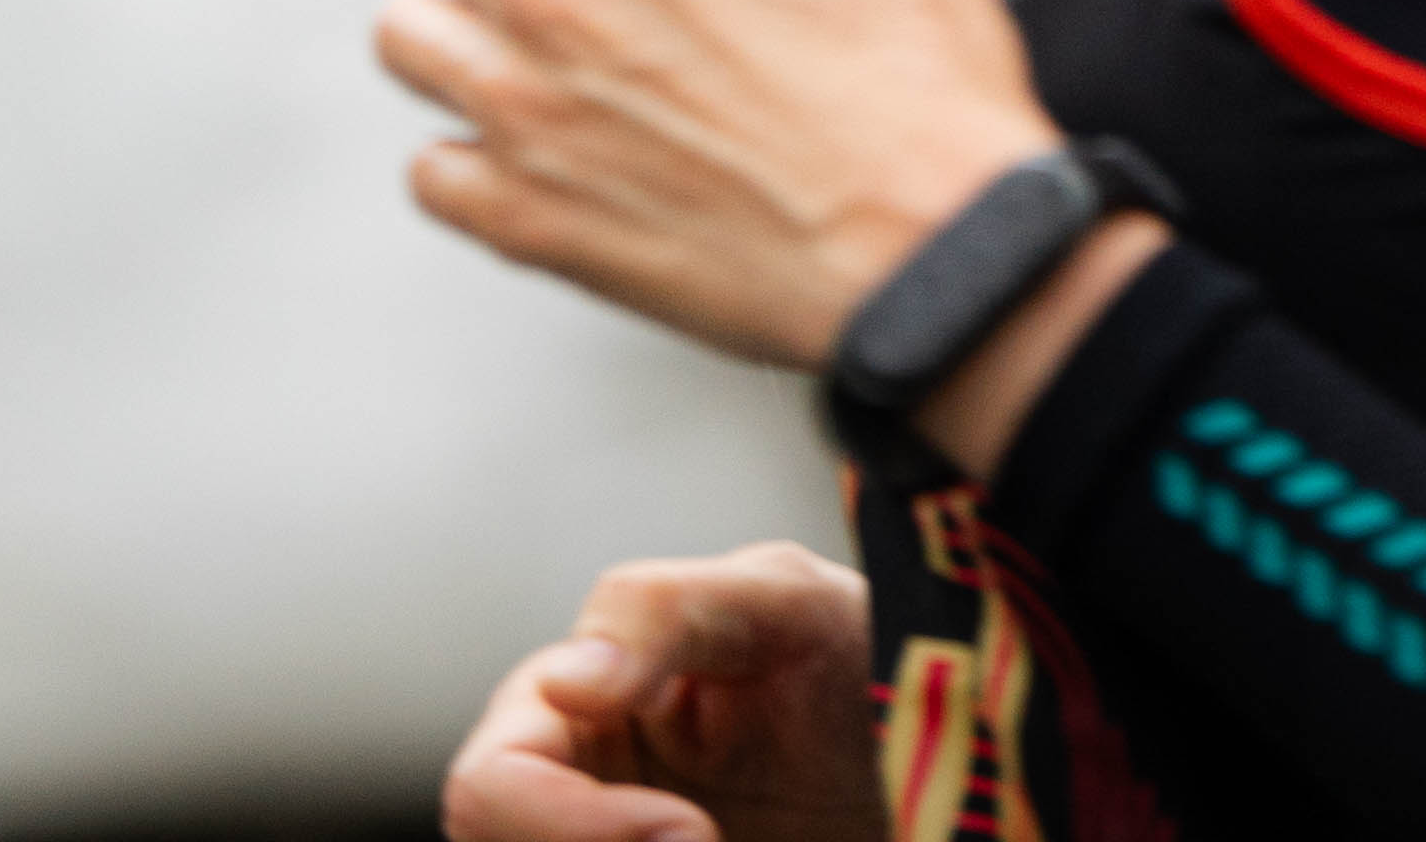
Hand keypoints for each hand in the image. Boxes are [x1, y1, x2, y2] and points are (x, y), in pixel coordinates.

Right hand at [444, 540, 873, 841]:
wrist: (935, 748)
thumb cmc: (859, 657)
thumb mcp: (789, 606)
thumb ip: (669, 612)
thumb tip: (565, 680)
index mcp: (570, 704)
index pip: (490, 786)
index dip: (567, 826)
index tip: (693, 832)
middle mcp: (568, 782)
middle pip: (500, 841)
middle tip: (717, 841)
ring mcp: (600, 829)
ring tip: (742, 836)